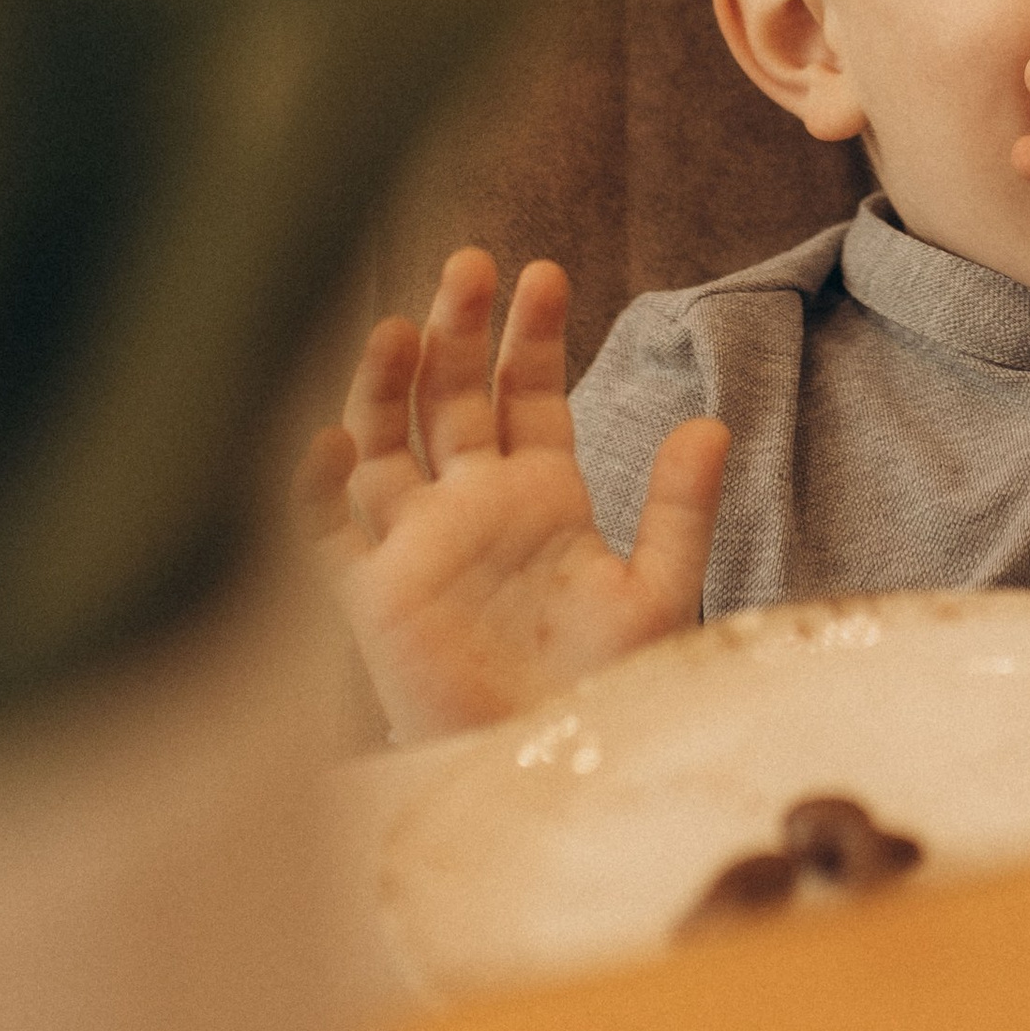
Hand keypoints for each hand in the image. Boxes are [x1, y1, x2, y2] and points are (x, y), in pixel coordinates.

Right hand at [295, 245, 727, 742]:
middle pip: (451, 398)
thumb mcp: (658, 593)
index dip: (530, 335)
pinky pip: (327, 532)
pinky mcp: (371, 597)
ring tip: (401, 325)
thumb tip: (711, 420)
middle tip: (469, 263)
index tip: (542, 272)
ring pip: (386, 443)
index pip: (527, 394)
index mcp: (542, 497)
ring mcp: (417, 546)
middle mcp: (473, 508)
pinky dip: (318, 486)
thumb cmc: (605, 690)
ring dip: (387, 385)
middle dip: (458, 331)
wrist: (546, 767)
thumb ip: (682, 508)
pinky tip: (331, 439)